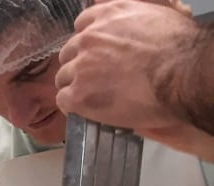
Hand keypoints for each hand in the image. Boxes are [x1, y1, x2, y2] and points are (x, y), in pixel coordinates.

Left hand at [56, 1, 199, 131]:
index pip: (82, 26)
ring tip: (92, 97)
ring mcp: (81, 66)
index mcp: (108, 15)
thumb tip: (123, 36)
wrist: (182, 76)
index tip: (94, 55)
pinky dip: (71, 106)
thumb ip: (129, 25)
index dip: (87, 44)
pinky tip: (83, 110)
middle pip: (70, 53)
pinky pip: (63, 100)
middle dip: (79, 65)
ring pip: (64, 78)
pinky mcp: (78, 94)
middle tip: (94, 79)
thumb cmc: (179, 50)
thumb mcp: (154, 19)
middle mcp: (89, 37)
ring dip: (74, 87)